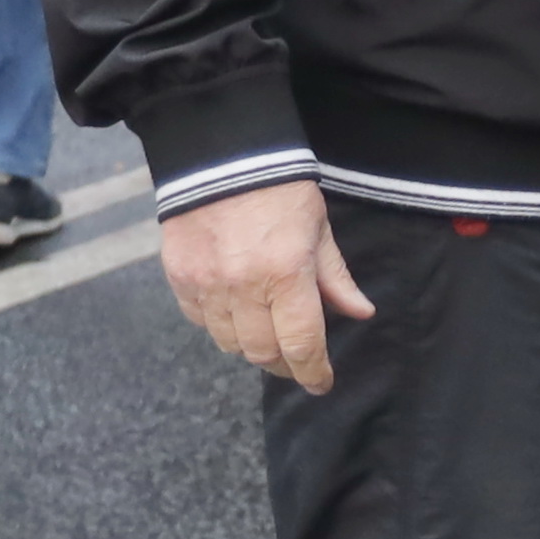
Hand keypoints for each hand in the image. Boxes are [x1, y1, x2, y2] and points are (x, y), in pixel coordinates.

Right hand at [160, 179, 374, 392]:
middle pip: (262, 352)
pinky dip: (218, 324)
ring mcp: (206, 284)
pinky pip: (199, 320)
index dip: (313, 372)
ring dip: (251, 345)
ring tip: (265, 332)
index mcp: (286, 274)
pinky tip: (234, 310)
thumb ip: (336, 278)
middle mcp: (243, 287)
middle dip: (283, 363)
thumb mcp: (318, 229)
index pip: (301, 344)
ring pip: (229, 342)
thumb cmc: (279, 189)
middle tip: (296, 359)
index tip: (320, 383)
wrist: (221, 155)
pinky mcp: (179, 276)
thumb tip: (360, 313)